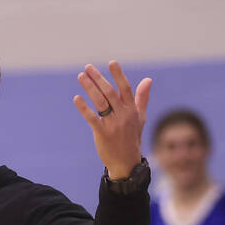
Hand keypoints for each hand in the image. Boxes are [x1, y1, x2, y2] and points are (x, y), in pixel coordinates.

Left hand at [72, 61, 152, 178]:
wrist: (126, 161)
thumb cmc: (132, 137)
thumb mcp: (140, 117)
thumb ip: (142, 97)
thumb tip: (148, 79)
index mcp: (132, 109)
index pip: (125, 88)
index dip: (118, 75)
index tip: (111, 62)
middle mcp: (123, 115)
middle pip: (109, 92)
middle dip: (98, 78)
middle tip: (87, 67)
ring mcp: (113, 124)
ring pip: (100, 102)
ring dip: (90, 88)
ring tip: (81, 77)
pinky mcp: (102, 133)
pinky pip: (92, 118)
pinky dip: (84, 108)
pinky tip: (76, 98)